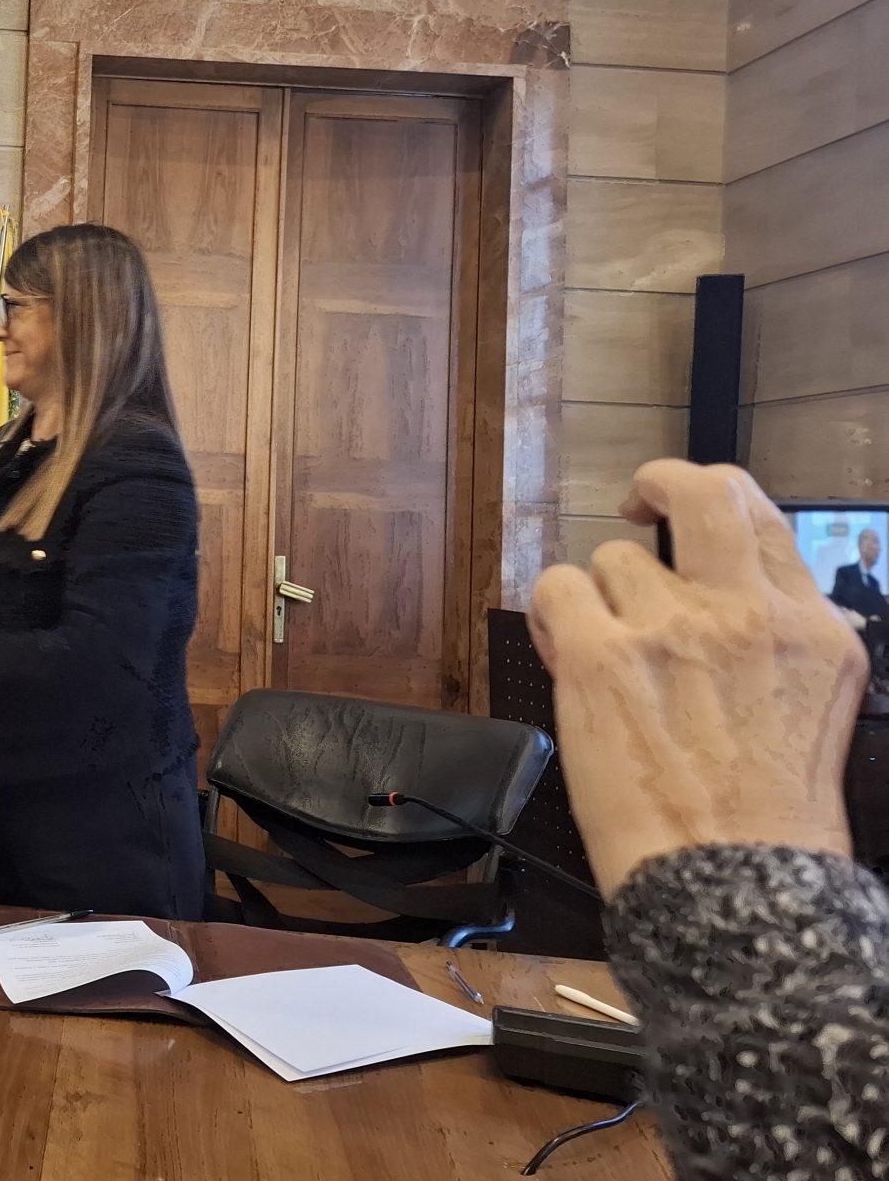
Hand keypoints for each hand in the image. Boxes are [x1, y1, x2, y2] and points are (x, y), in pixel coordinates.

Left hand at [528, 459, 865, 897]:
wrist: (733, 885)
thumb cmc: (767, 820)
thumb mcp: (813, 710)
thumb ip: (772, 642)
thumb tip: (711, 598)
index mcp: (810, 629)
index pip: (762, 519)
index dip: (713, 501)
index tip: (684, 514)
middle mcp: (745, 614)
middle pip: (703, 492)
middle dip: (662, 482)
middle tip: (639, 504)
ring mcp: (671, 629)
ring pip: (612, 560)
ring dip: (600, 600)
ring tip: (607, 658)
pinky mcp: (600, 655)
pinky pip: (557, 589)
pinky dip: (554, 615)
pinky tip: (567, 652)